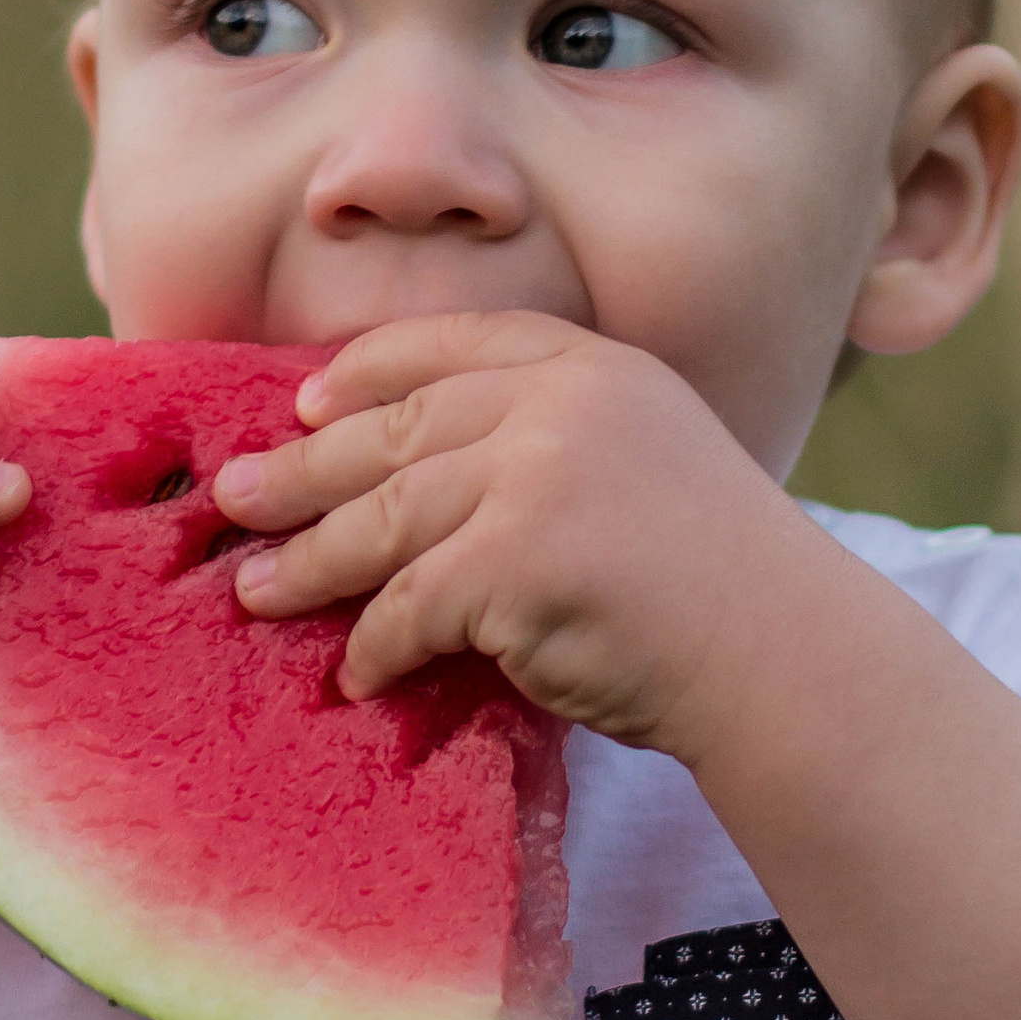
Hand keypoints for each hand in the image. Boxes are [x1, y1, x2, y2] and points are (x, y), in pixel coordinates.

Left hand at [212, 311, 782, 750]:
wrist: (785, 655)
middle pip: (397, 430)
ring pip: (385, 517)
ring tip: (254, 589)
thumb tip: (411, 479)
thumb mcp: (642, 464)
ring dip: (310, 562)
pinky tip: (356, 675)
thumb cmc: (716, 585)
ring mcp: (537, 475)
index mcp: (592, 366)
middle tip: (235, 499)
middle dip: (304, 469)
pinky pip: (410, 606)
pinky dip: (375, 648)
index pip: (452, 344)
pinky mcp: (514, 560)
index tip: (304, 402)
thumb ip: (550, 445)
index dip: (367, 372)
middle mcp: (561, 402)